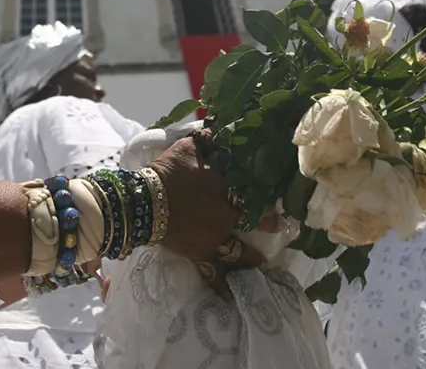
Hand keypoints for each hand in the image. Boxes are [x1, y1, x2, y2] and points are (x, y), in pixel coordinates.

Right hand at [150, 136, 268, 294]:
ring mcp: (212, 240)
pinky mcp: (197, 255)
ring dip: (250, 263)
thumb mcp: (188, 149)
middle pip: (251, 227)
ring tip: (261, 271)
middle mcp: (225, 220)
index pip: (254, 201)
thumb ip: (204, 140)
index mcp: (226, 194)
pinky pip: (213, 273)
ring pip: (238, 256)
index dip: (268, 206)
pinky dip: (221, 285)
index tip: (282, 209)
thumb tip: (214, 128)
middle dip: (266, 232)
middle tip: (279, 238)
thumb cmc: (169, 174)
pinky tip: (229, 296)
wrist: (144, 202)